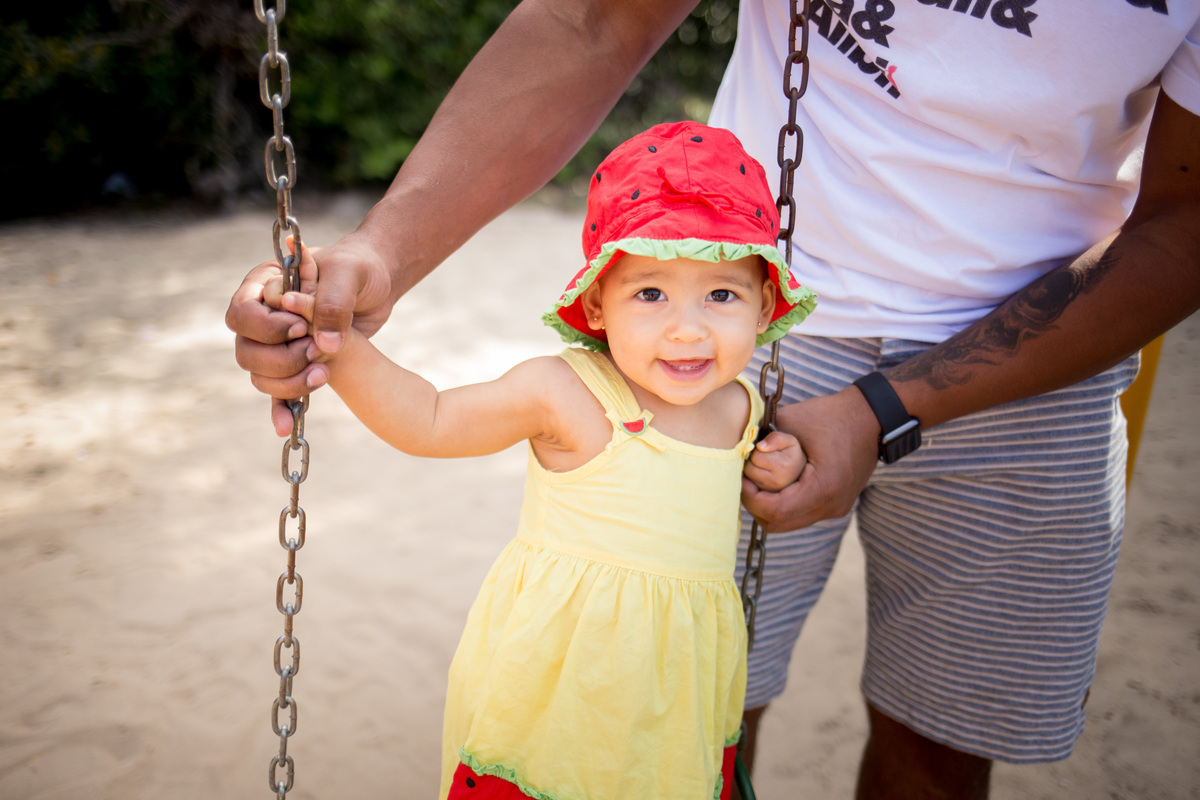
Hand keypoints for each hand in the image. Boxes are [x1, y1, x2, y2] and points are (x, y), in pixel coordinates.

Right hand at [227, 234, 396, 435]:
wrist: (377, 285)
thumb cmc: (359, 268)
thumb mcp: (349, 274)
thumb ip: (332, 303)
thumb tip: (323, 344)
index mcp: (265, 285)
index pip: (242, 313)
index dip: (269, 328)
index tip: (302, 327)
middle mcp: (264, 315)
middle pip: (246, 350)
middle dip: (281, 358)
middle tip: (316, 350)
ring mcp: (277, 342)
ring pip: (259, 374)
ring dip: (288, 381)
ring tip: (323, 372)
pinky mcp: (295, 363)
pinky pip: (278, 390)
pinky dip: (281, 408)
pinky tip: (286, 428)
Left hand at [741, 387, 880, 531]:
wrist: (872, 417)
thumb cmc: (832, 414)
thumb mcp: (794, 419)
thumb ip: (765, 436)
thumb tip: (743, 449)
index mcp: (823, 487)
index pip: (776, 510)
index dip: (751, 498)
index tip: (741, 478)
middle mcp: (831, 506)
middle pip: (779, 524)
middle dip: (756, 505)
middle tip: (745, 481)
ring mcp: (836, 509)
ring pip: (789, 523)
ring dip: (769, 506)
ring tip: (758, 482)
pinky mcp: (836, 505)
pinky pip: (801, 514)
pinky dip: (784, 504)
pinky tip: (776, 484)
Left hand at [744, 431, 806, 492]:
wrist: (799, 471)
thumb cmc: (791, 453)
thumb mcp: (789, 441)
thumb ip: (776, 438)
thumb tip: (760, 446)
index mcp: (782, 467)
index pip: (756, 456)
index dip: (758, 450)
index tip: (766, 449)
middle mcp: (776, 481)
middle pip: (749, 467)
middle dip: (752, 460)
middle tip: (762, 457)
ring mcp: (769, 490)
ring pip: (747, 475)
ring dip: (750, 468)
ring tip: (762, 464)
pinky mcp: (763, 494)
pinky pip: (747, 483)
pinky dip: (750, 476)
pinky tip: (760, 472)